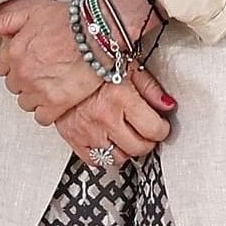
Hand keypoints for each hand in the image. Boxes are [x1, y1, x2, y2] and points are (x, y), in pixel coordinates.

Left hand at [0, 0, 102, 123]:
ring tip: (50, 84)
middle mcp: (23, 73)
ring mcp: (38, 90)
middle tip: (42, 71)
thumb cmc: (71, 22)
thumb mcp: (34, 12)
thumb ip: (7, 21)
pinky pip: (42, 117)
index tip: (24, 62)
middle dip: (25, 80)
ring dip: (35, 96)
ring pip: (26, 102)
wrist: (98, 35)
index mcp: (14, 51)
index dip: (13, 64)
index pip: (0, 68)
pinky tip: (56, 100)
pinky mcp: (56, 104)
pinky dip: (47, 112)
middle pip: (14, 86)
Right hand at [56, 64, 173, 167]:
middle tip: (145, 132)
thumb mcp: (127, 67)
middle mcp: (104, 117)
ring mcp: (87, 130)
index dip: (161, 129)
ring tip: (126, 136)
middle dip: (147, 141)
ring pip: (118, 158)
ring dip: (126, 150)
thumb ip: (150, 88)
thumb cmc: (92, 65)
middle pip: (138, 147)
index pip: (154, 129)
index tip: (160, 125)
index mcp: (120, 98)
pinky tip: (107, 141)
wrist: (58, 66)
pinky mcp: (72, 138)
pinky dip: (104, 155)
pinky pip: (94, 160)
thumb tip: (168, 105)